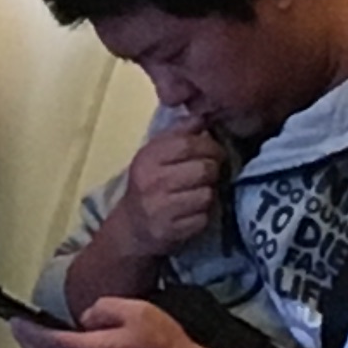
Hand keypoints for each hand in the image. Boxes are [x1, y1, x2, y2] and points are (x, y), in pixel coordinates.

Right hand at [97, 115, 226, 275]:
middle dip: (213, 171)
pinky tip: (192, 212)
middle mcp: (153, 180)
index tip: (215, 151)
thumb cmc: (148, 184)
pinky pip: (203, 218)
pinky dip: (203, 215)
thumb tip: (202, 117)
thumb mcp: (155, 155)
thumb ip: (178, 135)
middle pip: (204, 169)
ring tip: (198, 193)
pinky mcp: (172, 230)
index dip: (210, 146)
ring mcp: (162, 207)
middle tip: (209, 173)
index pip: (189, 144)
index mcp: (148, 157)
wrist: (132, 228)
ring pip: (207, 194)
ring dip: (208, 194)